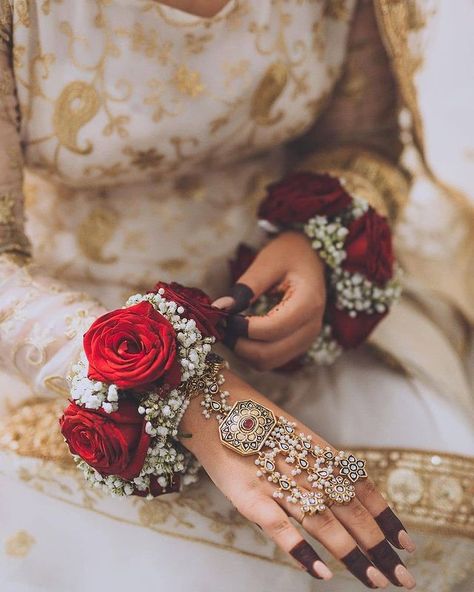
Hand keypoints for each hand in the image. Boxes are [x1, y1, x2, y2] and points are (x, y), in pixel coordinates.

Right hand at [180, 369, 415, 587]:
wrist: (211, 403)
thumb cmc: (250, 420)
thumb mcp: (289, 434)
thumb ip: (312, 460)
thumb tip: (341, 486)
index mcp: (316, 450)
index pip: (360, 487)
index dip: (385, 516)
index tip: (406, 542)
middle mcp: (303, 466)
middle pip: (349, 509)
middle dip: (378, 544)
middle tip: (403, 577)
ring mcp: (277, 481)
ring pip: (322, 520)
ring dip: (350, 552)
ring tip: (376, 579)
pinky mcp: (249, 495)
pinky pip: (279, 527)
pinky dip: (301, 550)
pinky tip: (321, 572)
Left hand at [213, 232, 325, 370]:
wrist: (310, 257)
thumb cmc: (289, 254)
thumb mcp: (267, 263)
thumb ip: (245, 288)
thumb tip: (220, 309)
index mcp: (309, 303)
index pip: (272, 329)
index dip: (242, 327)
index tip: (223, 314)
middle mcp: (312, 327)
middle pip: (268, 354)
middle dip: (238, 343)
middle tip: (220, 324)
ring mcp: (306, 340)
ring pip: (267, 362)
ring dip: (242, 351)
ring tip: (228, 327)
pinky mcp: (298, 345)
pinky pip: (270, 360)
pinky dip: (251, 352)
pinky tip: (240, 332)